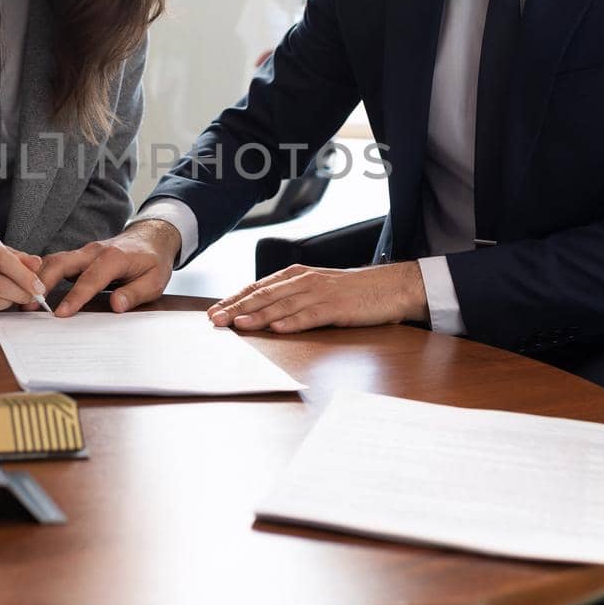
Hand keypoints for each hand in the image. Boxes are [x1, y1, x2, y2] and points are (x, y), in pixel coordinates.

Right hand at [36, 219, 181, 316]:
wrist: (152, 238)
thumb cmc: (153, 261)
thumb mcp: (155, 281)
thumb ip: (135, 293)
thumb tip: (116, 306)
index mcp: (114, 257)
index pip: (90, 279)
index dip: (74, 297)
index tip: (60, 314)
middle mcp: (94, 251)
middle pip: (61, 263)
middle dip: (42, 282)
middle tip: (28, 305)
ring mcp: (84, 252)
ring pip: (54, 261)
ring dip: (36, 278)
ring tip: (23, 300)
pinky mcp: (78, 257)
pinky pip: (56, 263)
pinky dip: (41, 275)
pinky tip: (31, 290)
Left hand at [207, 262, 427, 333]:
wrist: (390, 287)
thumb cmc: (352, 291)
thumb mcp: (317, 288)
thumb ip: (292, 296)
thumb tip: (262, 311)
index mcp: (297, 276)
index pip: (258, 287)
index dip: (234, 298)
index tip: (213, 311)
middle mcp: (304, 281)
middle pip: (264, 295)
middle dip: (236, 307)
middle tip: (215, 320)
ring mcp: (320, 293)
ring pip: (282, 305)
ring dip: (257, 315)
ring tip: (237, 324)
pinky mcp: (337, 308)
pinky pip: (310, 316)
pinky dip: (292, 322)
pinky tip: (276, 329)